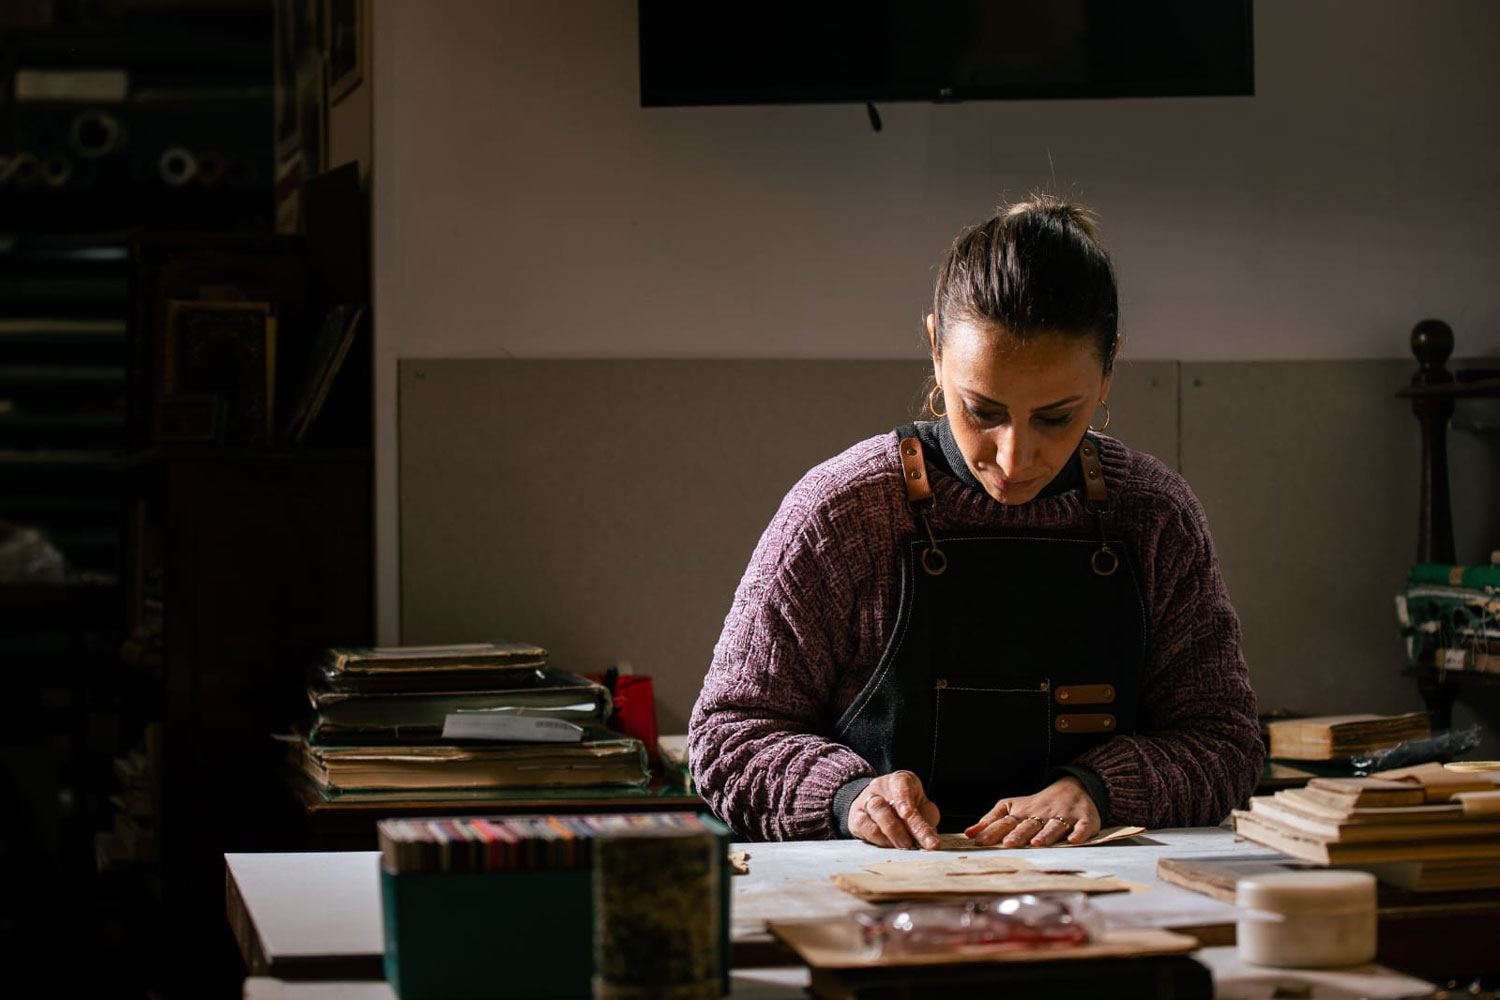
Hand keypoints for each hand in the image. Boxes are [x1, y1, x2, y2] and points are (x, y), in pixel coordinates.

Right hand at [849, 770, 941, 849]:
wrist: (884, 804)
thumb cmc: (910, 807)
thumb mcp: (923, 808)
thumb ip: (927, 820)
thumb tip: (929, 839)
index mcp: (900, 780)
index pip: (900, 784)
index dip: (903, 798)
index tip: (907, 814)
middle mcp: (880, 787)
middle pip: (886, 805)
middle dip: (901, 828)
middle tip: (912, 844)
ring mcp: (865, 801)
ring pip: (875, 814)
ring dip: (891, 834)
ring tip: (904, 847)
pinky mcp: (856, 818)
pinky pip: (865, 828)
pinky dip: (879, 839)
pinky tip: (890, 846)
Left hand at [964, 776, 1100, 846]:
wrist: (1074, 789)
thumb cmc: (1037, 805)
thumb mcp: (1012, 808)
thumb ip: (991, 821)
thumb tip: (969, 833)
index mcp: (1023, 813)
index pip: (1006, 821)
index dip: (993, 831)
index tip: (980, 841)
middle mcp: (1042, 815)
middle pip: (1029, 824)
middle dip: (1019, 834)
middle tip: (1009, 844)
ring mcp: (1064, 816)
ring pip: (1054, 826)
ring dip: (1046, 835)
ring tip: (1037, 844)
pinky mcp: (1084, 820)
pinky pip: (1083, 827)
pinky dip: (1079, 833)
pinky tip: (1073, 840)